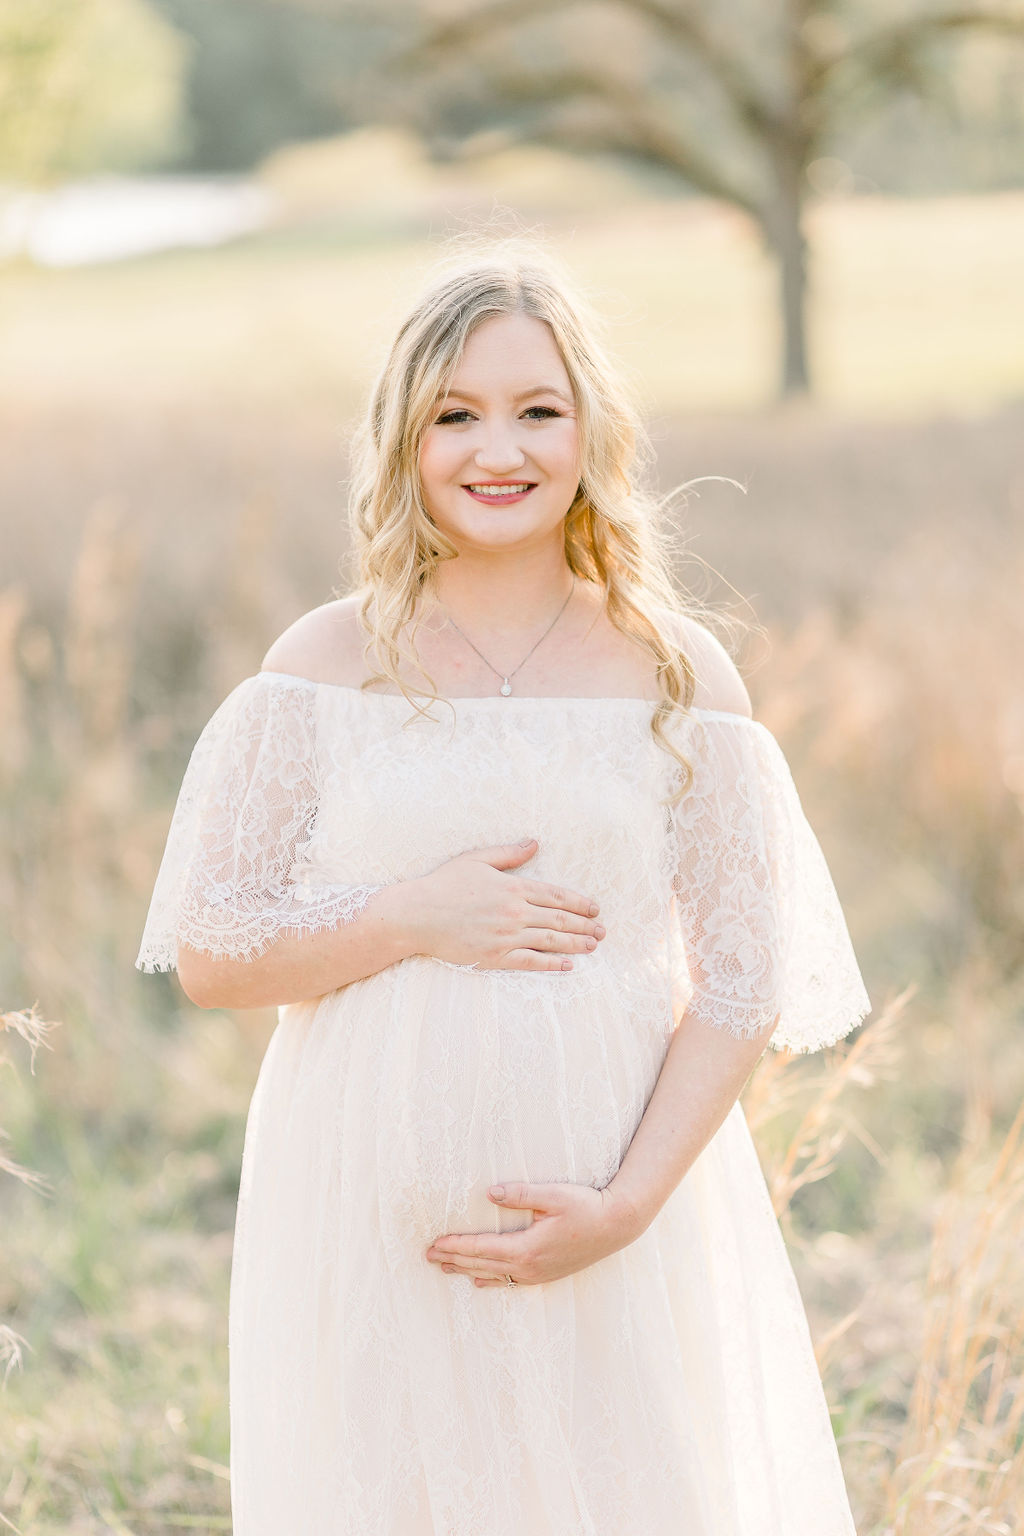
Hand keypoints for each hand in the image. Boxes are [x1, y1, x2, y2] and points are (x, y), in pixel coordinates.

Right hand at [394, 839, 605, 970]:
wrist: (416, 915)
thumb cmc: (444, 885)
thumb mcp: (476, 859)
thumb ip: (509, 853)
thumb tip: (535, 843)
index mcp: (512, 887)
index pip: (555, 895)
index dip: (579, 902)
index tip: (595, 908)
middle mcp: (514, 912)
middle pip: (558, 919)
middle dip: (584, 925)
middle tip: (602, 931)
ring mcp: (505, 936)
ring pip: (550, 940)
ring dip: (575, 943)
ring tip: (593, 946)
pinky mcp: (495, 957)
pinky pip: (530, 962)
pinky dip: (551, 964)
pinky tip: (568, 965)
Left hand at [424, 1180, 644, 1286]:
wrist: (617, 1226)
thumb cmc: (586, 1206)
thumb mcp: (553, 1195)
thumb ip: (519, 1194)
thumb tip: (489, 1193)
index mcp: (527, 1248)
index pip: (481, 1249)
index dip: (456, 1246)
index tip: (434, 1244)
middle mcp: (529, 1266)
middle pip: (482, 1265)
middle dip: (454, 1259)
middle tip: (428, 1256)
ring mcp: (538, 1274)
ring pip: (494, 1275)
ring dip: (467, 1271)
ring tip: (445, 1268)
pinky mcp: (546, 1275)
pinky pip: (511, 1281)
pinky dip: (491, 1281)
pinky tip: (480, 1282)